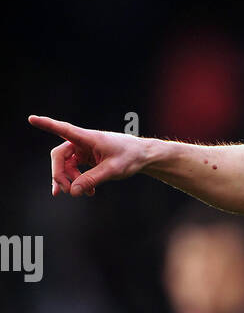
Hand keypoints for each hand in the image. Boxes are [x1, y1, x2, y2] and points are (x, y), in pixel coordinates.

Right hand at [28, 115, 150, 196]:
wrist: (143, 156)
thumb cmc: (130, 157)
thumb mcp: (112, 171)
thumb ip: (92, 180)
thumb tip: (73, 192)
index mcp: (88, 138)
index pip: (63, 129)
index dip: (46, 125)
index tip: (31, 119)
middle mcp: (83, 141)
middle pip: (60, 156)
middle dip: (59, 174)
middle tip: (64, 192)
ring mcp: (84, 150)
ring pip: (65, 164)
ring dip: (68, 180)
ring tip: (77, 194)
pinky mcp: (87, 158)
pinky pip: (74, 169)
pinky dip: (77, 181)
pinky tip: (86, 192)